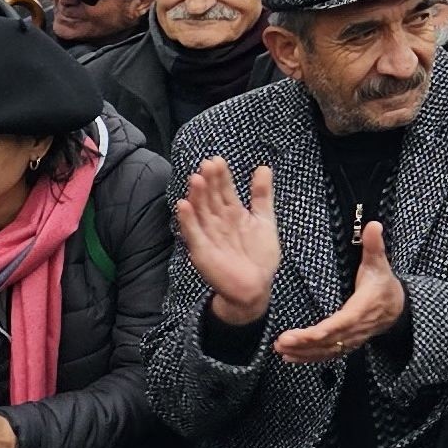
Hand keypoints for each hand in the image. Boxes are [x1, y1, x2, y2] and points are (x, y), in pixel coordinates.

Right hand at [174, 156, 283, 326]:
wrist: (255, 288)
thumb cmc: (259, 255)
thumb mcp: (264, 220)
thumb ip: (262, 195)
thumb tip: (264, 167)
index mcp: (232, 213)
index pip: (224, 190)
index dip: (221, 176)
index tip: (217, 160)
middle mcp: (217, 222)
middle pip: (211, 198)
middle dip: (209, 182)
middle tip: (207, 165)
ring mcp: (208, 236)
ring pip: (200, 212)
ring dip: (197, 197)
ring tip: (196, 179)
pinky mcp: (202, 251)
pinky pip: (193, 234)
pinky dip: (188, 221)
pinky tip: (183, 205)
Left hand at [274, 220, 405, 364]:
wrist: (396, 307)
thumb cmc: (382, 284)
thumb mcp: (379, 264)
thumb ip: (374, 246)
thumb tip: (373, 225)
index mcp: (361, 309)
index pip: (341, 323)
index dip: (324, 331)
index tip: (306, 334)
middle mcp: (355, 328)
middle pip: (329, 340)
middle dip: (305, 343)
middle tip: (281, 342)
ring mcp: (350, 339)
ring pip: (326, 351)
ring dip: (303, 352)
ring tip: (281, 350)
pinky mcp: (345, 344)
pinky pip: (326, 355)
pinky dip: (308, 357)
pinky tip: (290, 357)